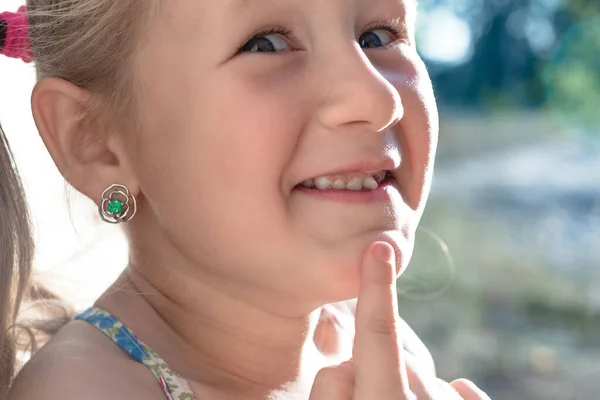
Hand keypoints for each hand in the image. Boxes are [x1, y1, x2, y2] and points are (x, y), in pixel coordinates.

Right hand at [309, 242, 490, 399]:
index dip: (375, 288)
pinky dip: (448, 394)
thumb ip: (331, 387)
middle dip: (368, 367)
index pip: (377, 335)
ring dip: (402, 385)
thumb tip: (351, 364)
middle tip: (358, 399)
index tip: (380, 248)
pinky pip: (459, 389)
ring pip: (418, 371)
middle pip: (389, 355)